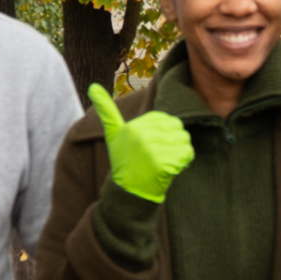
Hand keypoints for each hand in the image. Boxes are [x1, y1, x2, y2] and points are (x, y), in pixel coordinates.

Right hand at [87, 80, 193, 204]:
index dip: (165, 134)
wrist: (127, 192)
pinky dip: (183, 163)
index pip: (167, 120)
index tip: (153, 146)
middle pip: (178, 129)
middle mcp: (143, 136)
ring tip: (164, 163)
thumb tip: (93, 87)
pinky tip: (169, 170)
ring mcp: (154, 150)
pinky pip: (187, 155)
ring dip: (179, 154)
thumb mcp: (113, 134)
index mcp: (134, 126)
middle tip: (159, 157)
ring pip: (184, 141)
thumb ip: (106, 111)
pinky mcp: (164, 164)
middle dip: (174, 143)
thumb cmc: (124, 160)